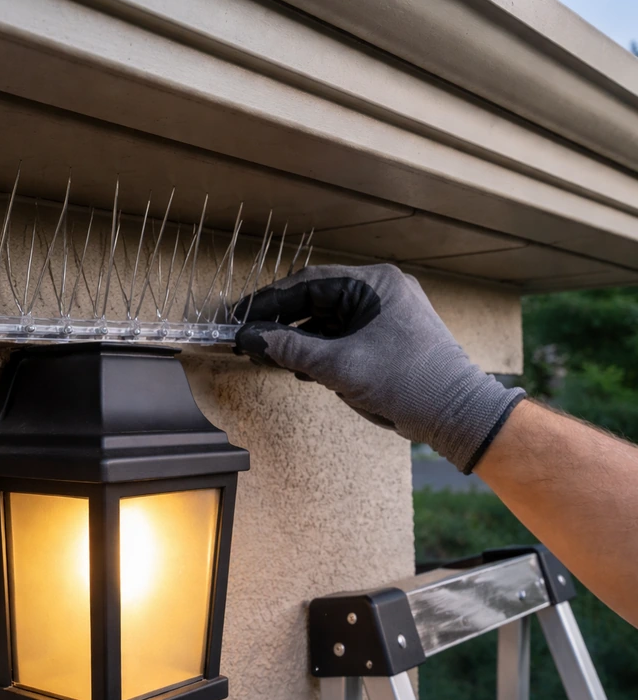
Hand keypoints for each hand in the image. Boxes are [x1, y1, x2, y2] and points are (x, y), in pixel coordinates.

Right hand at [234, 264, 523, 471]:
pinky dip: (320, 348)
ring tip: (269, 354)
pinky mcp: (388, 337)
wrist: (459, 416)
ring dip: (299, 337)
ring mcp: (386, 314)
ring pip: (328, 318)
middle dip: (282, 319)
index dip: (268, 301)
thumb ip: (291, 350)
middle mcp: (381, 291)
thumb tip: (252, 338)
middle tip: (249, 336)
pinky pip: (344, 334)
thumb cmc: (409, 384)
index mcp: (374, 284)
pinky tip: (299, 366)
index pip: (307, 283)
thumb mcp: (340, 366)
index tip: (240, 316)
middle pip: (317, 298)